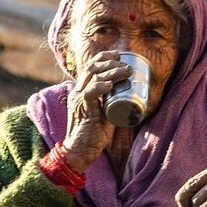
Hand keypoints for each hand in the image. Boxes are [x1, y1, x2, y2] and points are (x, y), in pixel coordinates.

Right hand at [63, 50, 130, 172]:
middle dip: (110, 61)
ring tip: (126, 71)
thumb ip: (111, 104)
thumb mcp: (104, 114)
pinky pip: (90, 93)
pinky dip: (100, 86)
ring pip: (93, 77)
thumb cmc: (93, 134)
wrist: (79, 151)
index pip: (90, 66)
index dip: (103, 57)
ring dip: (112, 71)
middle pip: (92, 67)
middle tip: (126, 65)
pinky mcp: (83, 109)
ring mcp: (79, 99)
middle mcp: (78, 91)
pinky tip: (110, 84)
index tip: (118, 55)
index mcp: (81, 90)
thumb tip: (129, 97)